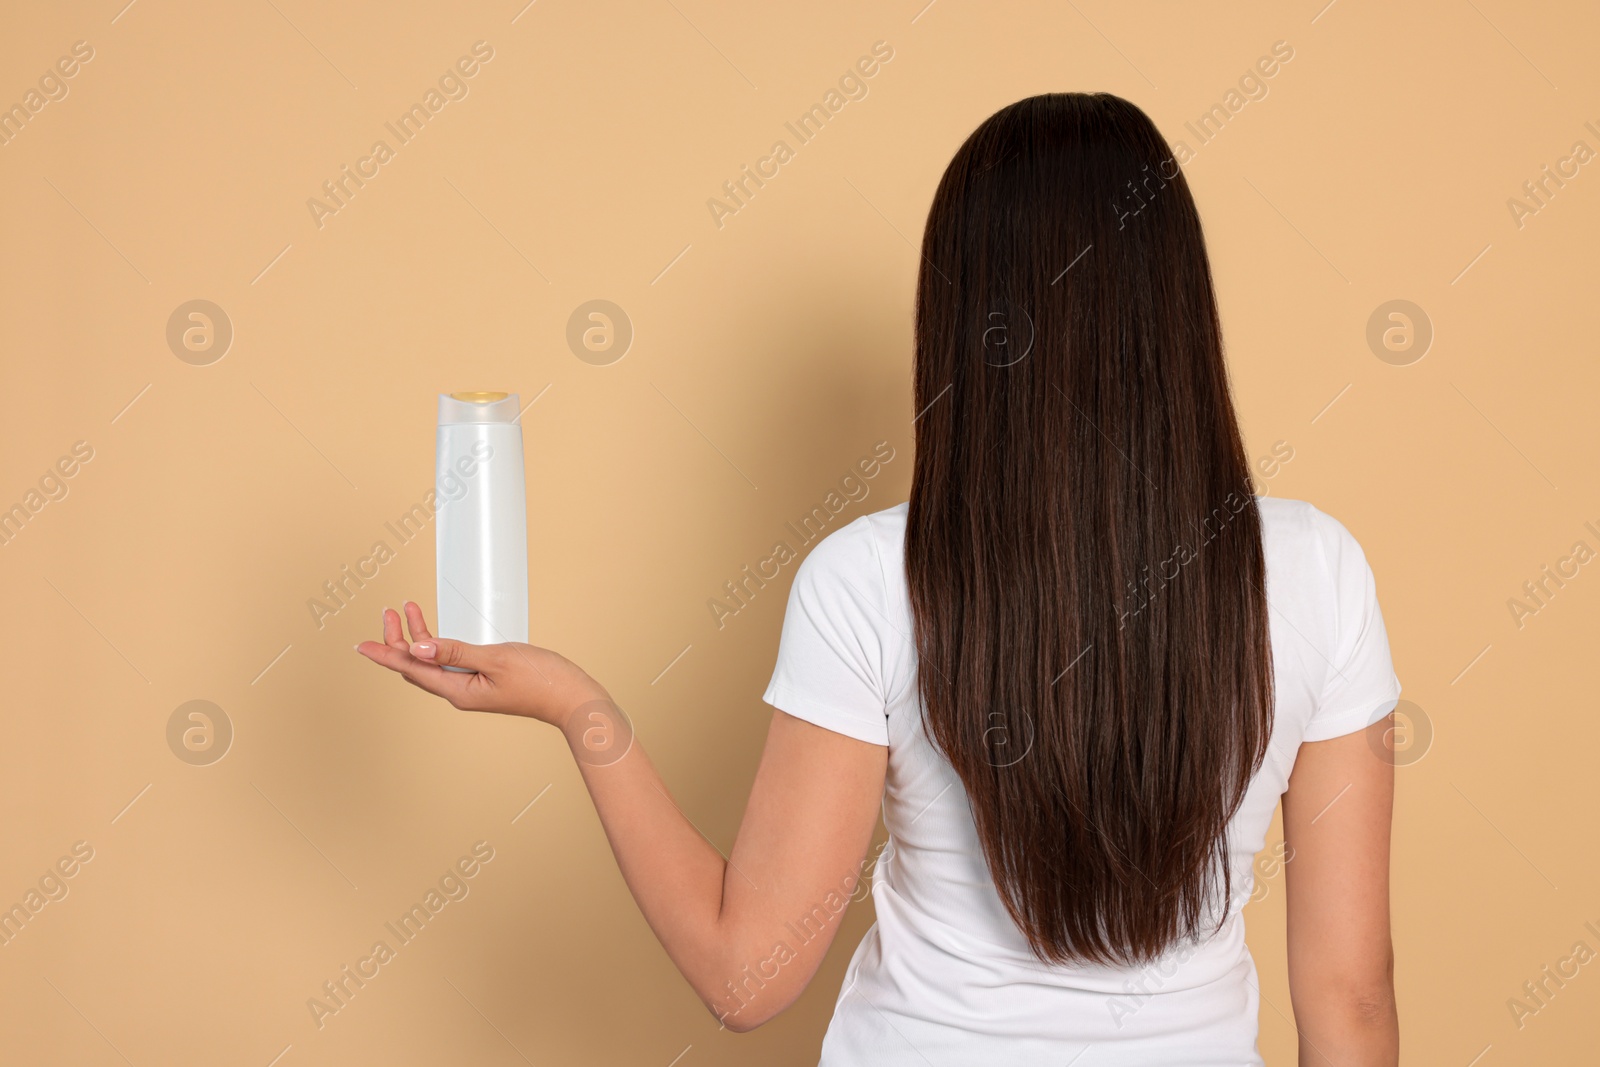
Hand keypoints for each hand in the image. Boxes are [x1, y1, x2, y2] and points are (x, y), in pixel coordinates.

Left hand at [356, 602, 608, 729]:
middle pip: (416, 666)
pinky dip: (438, 644)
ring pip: (431, 663)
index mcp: (457, 690)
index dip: (385, 654)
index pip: (411, 669)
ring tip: (409, 610)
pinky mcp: (483, 681)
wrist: (572, 698)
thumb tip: (418, 648)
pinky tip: (437, 632)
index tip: (362, 644)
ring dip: (417, 638)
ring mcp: (471, 688)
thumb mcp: (496, 659)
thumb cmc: (542, 680)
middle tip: (389, 613)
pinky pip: (449, 663)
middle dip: (398, 640)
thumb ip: (456, 651)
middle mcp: (459, 692)